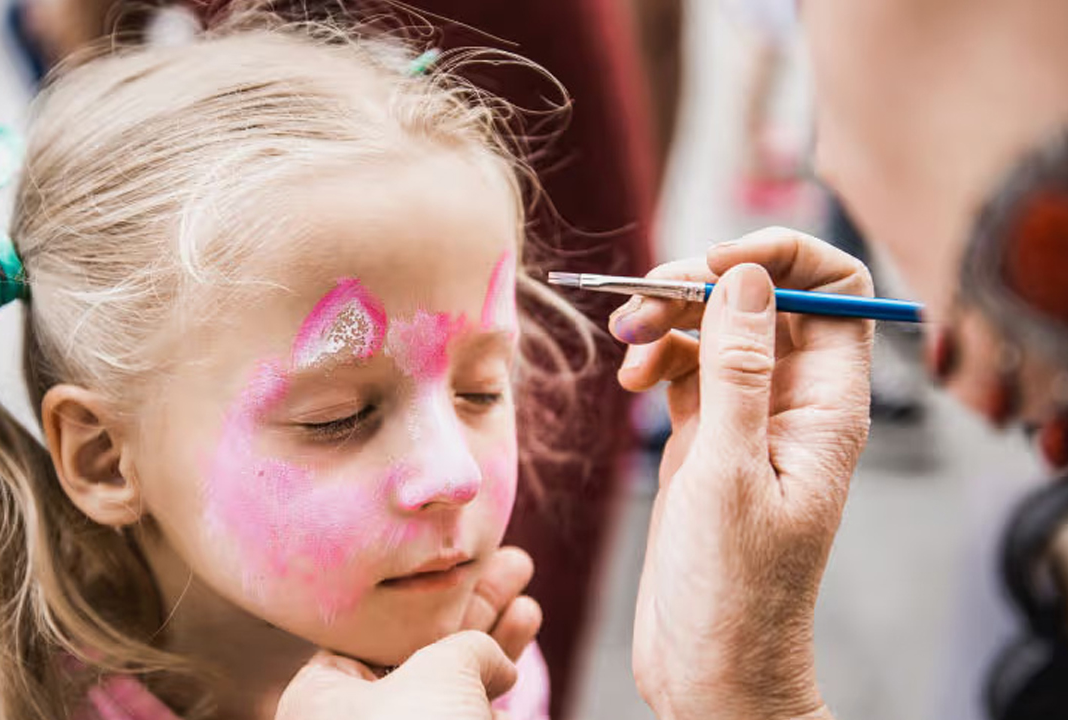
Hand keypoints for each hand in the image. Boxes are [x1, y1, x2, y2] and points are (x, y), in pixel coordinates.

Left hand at [275, 546, 540, 719]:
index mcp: (319, 695)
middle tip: (517, 565)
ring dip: (493, 641)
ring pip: (447, 684)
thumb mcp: (441, 671)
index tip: (468, 559)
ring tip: (530, 603)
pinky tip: (522, 649)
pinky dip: (492, 688)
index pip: (373, 624)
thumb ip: (469, 644)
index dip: (426, 589)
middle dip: (473, 607)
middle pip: (417, 647)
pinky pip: (463, 715)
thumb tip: (495, 660)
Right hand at [612, 227, 870, 719]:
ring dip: (664, 320)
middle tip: (640, 305)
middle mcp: (793, 401)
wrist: (709, 666)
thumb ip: (738, 369)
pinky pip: (682, 366)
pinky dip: (652, 357)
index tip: (713, 266)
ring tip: (624, 349)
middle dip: (697, 283)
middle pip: (759, 296)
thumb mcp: (731, 471)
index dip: (780, 257)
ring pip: (712, 327)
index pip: (835, 288)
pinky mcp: (705, 437)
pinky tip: (629, 382)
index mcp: (827, 405)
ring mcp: (747, 417)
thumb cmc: (735, 589)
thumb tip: (744, 277)